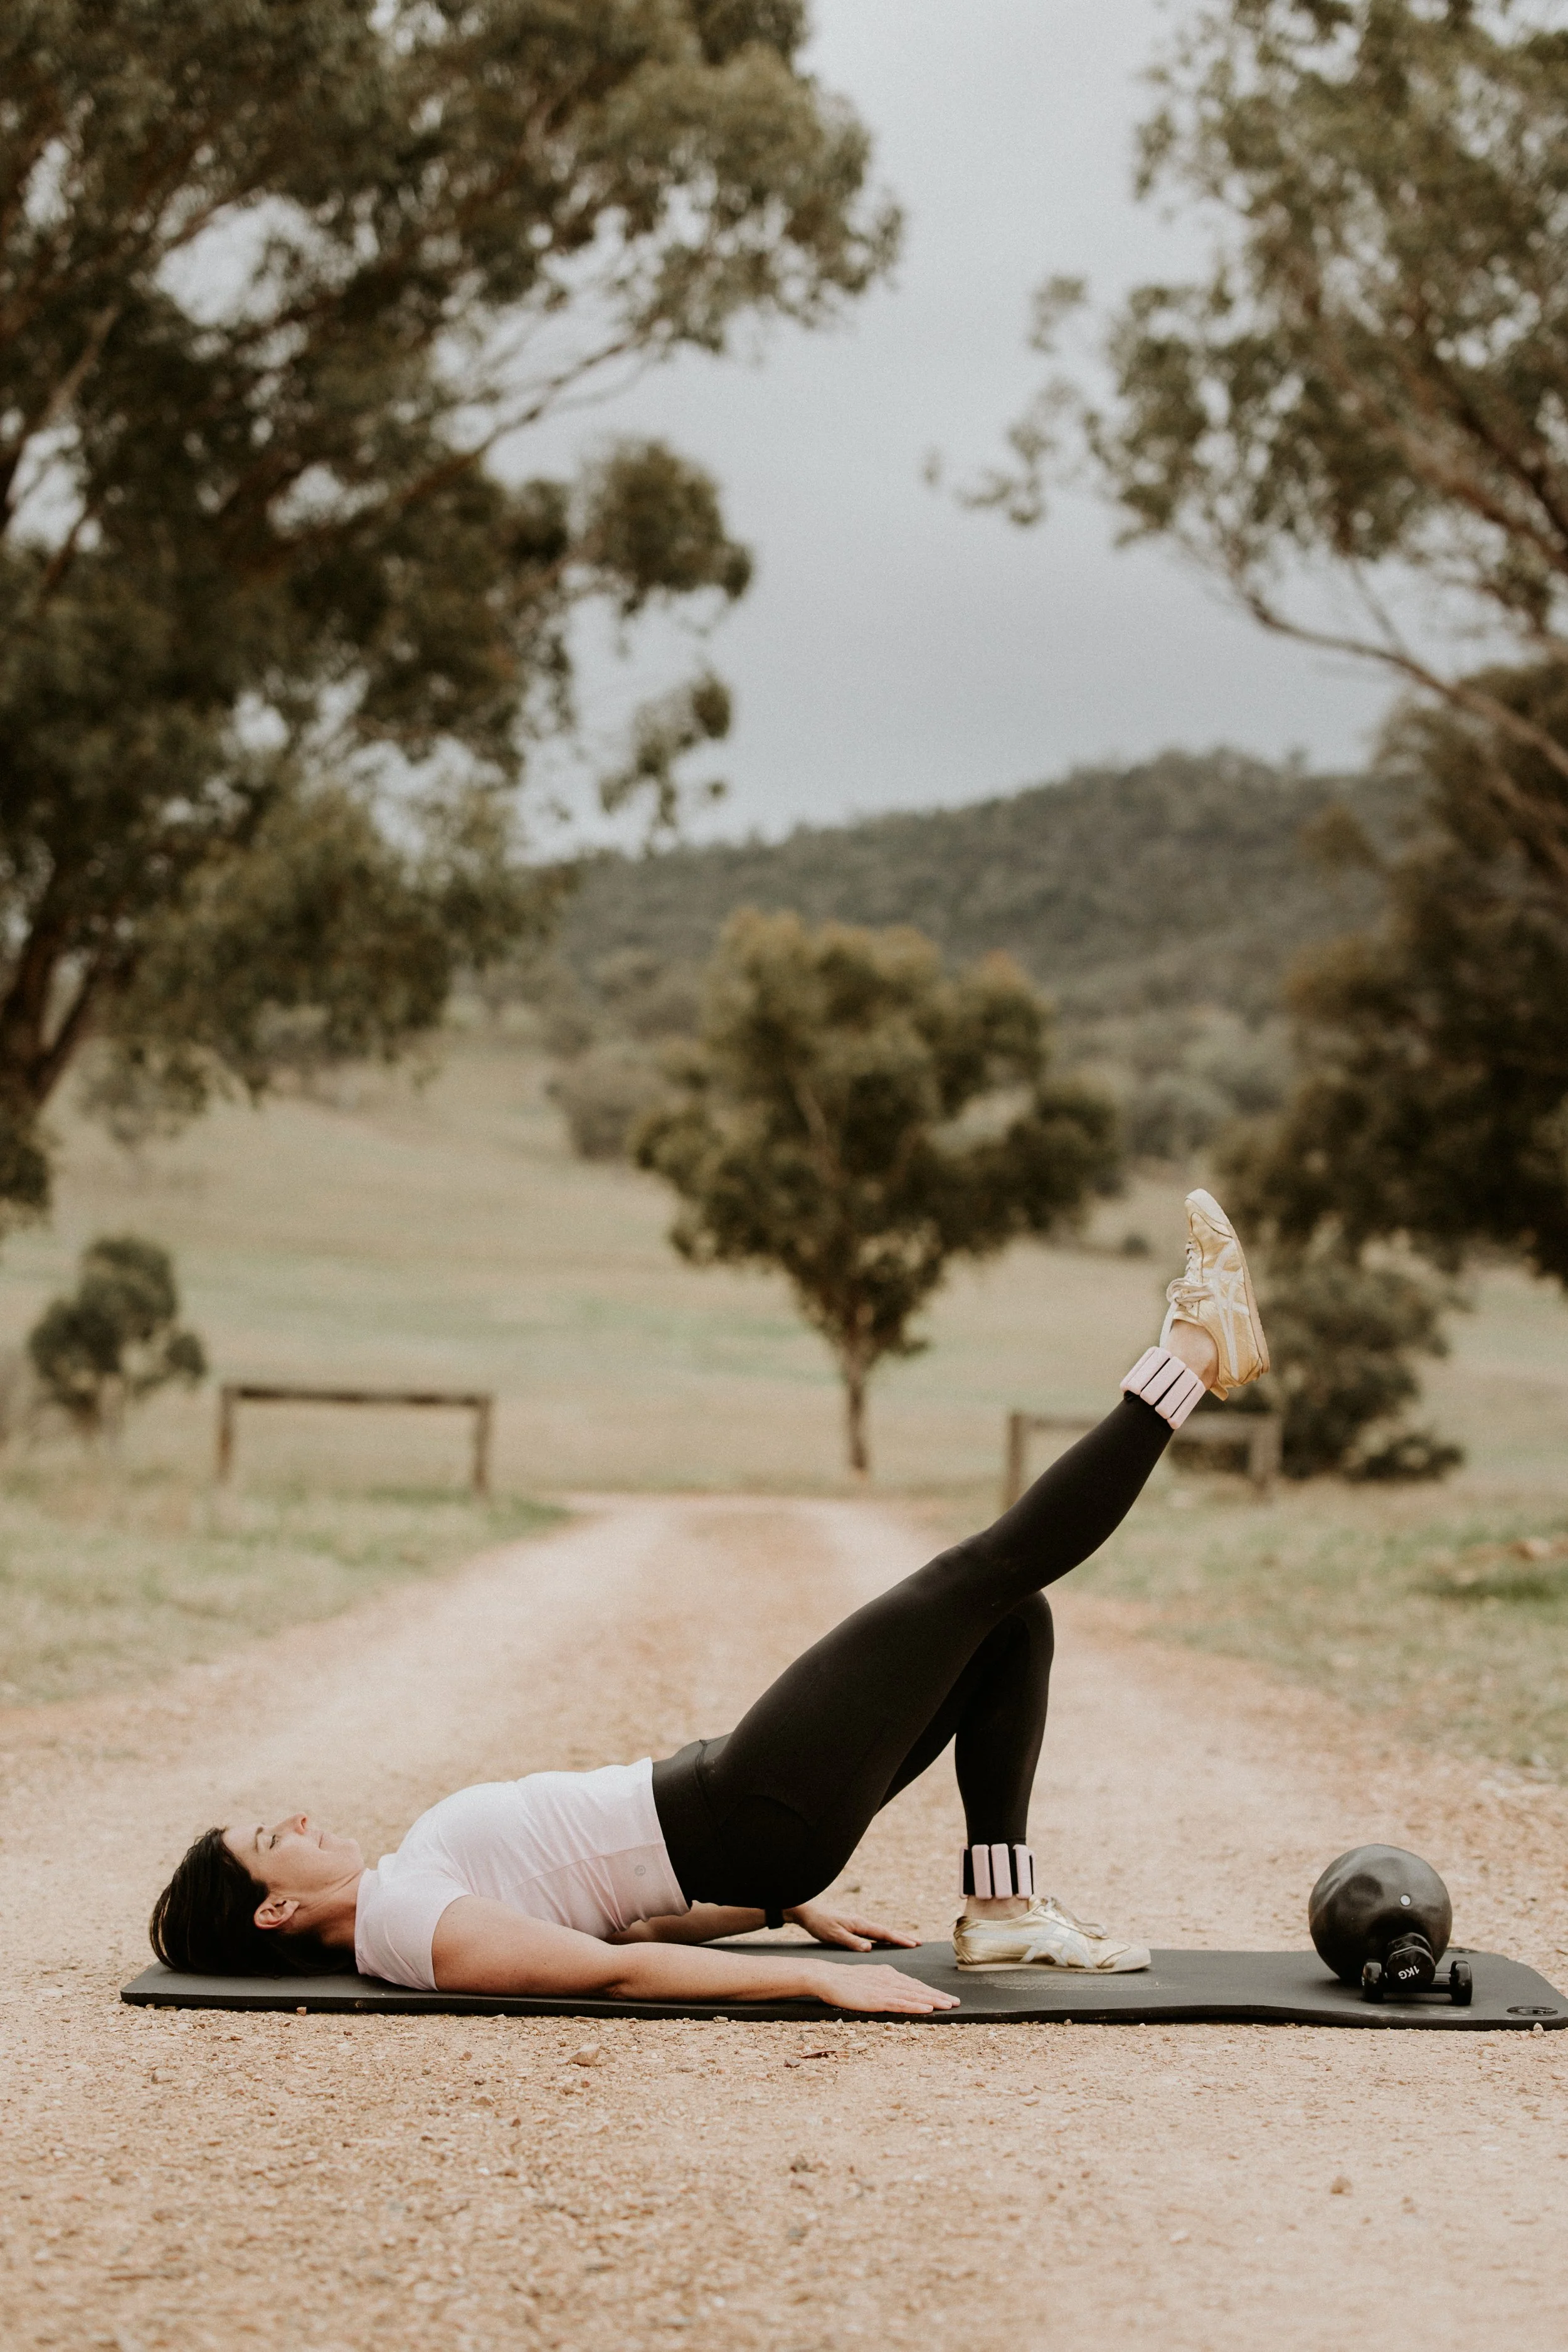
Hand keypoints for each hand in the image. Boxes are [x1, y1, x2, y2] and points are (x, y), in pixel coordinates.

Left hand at [785, 1901, 918, 1951]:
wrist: (808, 1913)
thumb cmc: (820, 1924)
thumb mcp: (834, 1935)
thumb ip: (851, 1942)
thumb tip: (869, 1948)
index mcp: (860, 1924)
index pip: (883, 1933)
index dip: (899, 1939)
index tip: (913, 1944)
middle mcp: (861, 1922)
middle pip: (886, 1931)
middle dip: (902, 1937)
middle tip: (919, 1943)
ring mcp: (858, 1924)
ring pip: (880, 1932)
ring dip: (894, 1937)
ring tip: (908, 1942)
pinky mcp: (853, 1927)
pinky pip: (873, 1933)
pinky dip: (883, 1938)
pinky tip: (885, 1943)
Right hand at [807, 1960, 957, 2014]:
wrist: (828, 1977)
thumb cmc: (846, 1981)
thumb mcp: (869, 1978)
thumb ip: (884, 1983)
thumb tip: (897, 1989)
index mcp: (888, 1974)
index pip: (915, 1984)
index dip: (932, 1991)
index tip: (946, 1997)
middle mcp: (890, 1979)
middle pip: (919, 1989)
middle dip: (939, 1995)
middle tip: (957, 2002)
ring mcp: (884, 1989)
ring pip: (914, 1996)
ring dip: (933, 2001)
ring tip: (949, 2005)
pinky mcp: (877, 1999)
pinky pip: (900, 2004)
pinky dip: (915, 2006)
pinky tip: (927, 2009)